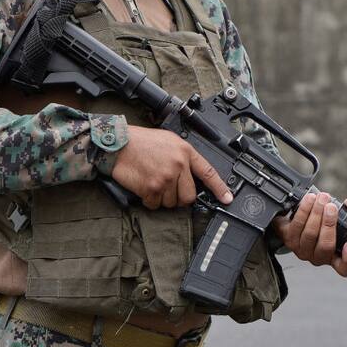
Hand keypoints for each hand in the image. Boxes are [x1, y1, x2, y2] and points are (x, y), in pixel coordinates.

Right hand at [110, 125, 233, 209]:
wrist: (120, 143)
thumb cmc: (142, 142)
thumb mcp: (169, 141)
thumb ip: (183, 157)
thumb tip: (191, 176)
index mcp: (185, 152)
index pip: (208, 173)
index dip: (219, 188)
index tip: (227, 199)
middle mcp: (178, 165)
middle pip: (188, 196)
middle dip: (179, 198)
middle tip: (168, 189)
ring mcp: (166, 177)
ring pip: (171, 203)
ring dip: (162, 199)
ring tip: (152, 183)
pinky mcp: (152, 187)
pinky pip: (155, 205)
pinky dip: (149, 201)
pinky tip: (144, 187)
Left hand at [272, 191, 346, 276]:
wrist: (300, 218)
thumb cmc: (325, 221)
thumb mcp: (344, 216)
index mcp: (335, 257)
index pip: (344, 268)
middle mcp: (318, 257)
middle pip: (325, 246)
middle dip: (329, 223)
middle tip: (331, 207)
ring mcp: (302, 250)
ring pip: (310, 234)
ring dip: (315, 214)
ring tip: (320, 199)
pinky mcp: (289, 239)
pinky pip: (296, 226)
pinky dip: (304, 211)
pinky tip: (309, 200)